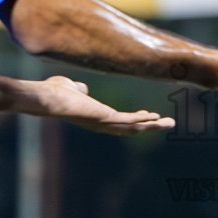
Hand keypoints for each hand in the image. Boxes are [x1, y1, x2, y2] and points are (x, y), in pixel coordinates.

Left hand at [24, 75, 174, 134]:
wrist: (48, 98)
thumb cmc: (55, 93)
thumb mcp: (72, 89)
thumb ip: (79, 90)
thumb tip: (82, 90)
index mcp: (96, 118)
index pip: (120, 121)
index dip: (136, 119)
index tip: (148, 115)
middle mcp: (102, 125)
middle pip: (131, 128)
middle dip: (150, 126)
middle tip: (166, 123)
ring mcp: (104, 124)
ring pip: (134, 128)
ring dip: (153, 126)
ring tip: (169, 123)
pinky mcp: (106, 119)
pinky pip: (129, 122)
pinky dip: (144, 120)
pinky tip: (156, 117)